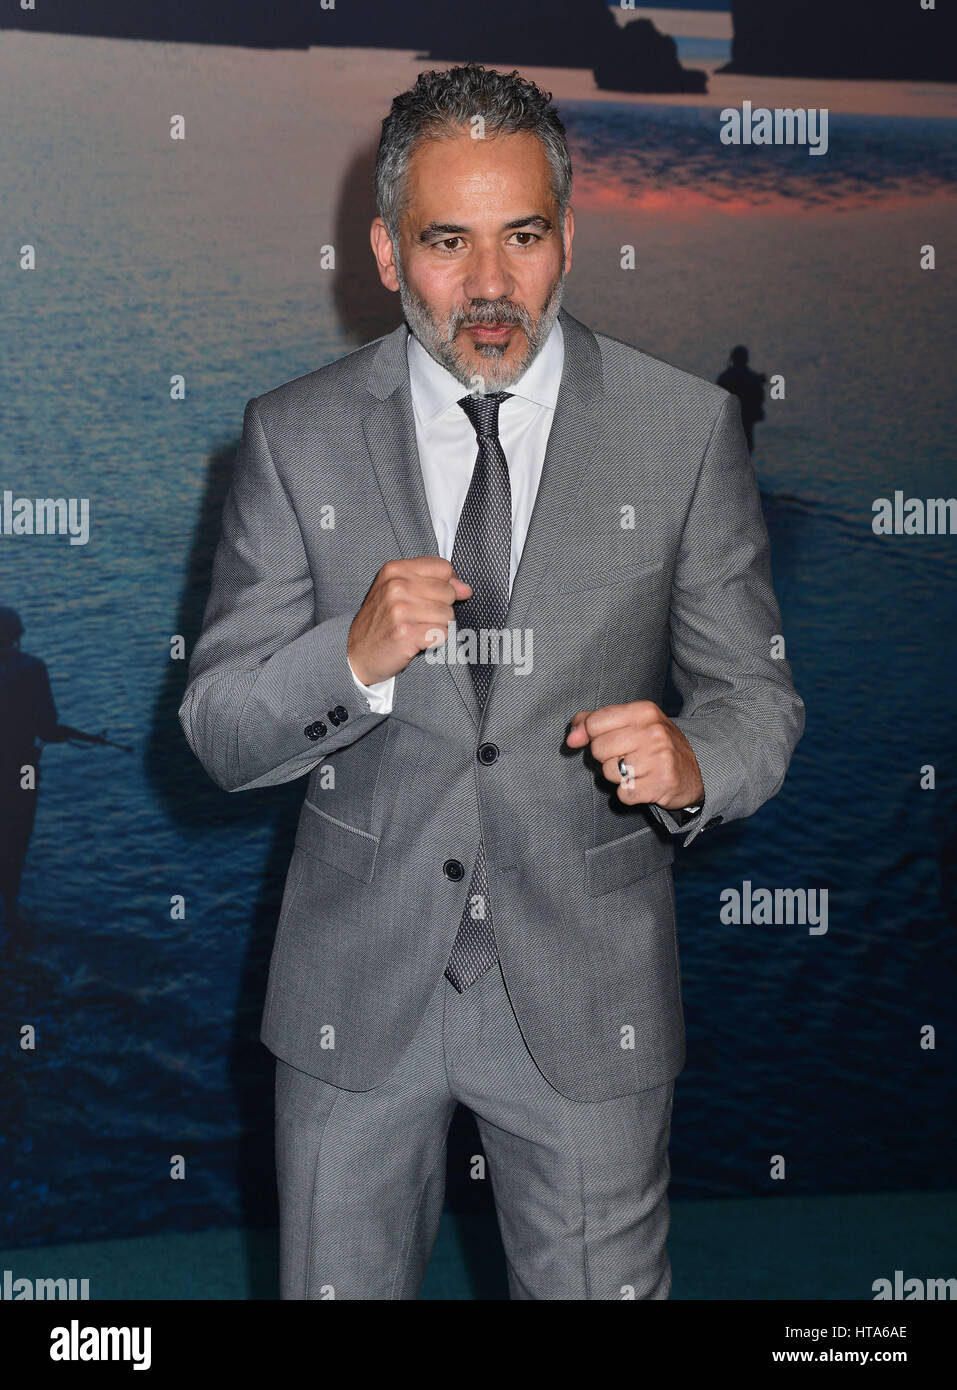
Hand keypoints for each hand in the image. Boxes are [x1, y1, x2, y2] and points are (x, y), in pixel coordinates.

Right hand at [347, 557, 471, 685]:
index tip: (432, 597)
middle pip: (448, 592)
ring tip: (416, 629)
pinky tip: (417, 641)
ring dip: (437, 626)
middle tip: (418, 618)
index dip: (447, 584)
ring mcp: (400, 610)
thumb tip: (466, 589)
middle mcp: (396, 586)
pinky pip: (442, 634)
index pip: (444, 567)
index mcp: (395, 570)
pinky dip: (434, 641)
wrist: (356, 654)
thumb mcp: (399, 592)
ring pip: (448, 615)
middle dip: (440, 608)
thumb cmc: (381, 622)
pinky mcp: (406, 634)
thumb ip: (434, 583)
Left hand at [565, 701, 703, 809]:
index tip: (606, 738)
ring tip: (637, 769)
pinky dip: (628, 793)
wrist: (695, 770)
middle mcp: (653, 732)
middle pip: (598, 749)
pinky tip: (643, 784)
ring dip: (618, 776)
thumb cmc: (654, 744)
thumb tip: (571, 738)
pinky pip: (622, 793)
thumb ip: (594, 722)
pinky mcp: (660, 785)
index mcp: (644, 711)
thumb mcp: (630, 722)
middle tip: (627, 756)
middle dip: (606, 757)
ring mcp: (659, 759)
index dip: (592, 734)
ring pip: (608, 772)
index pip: (594, 723)